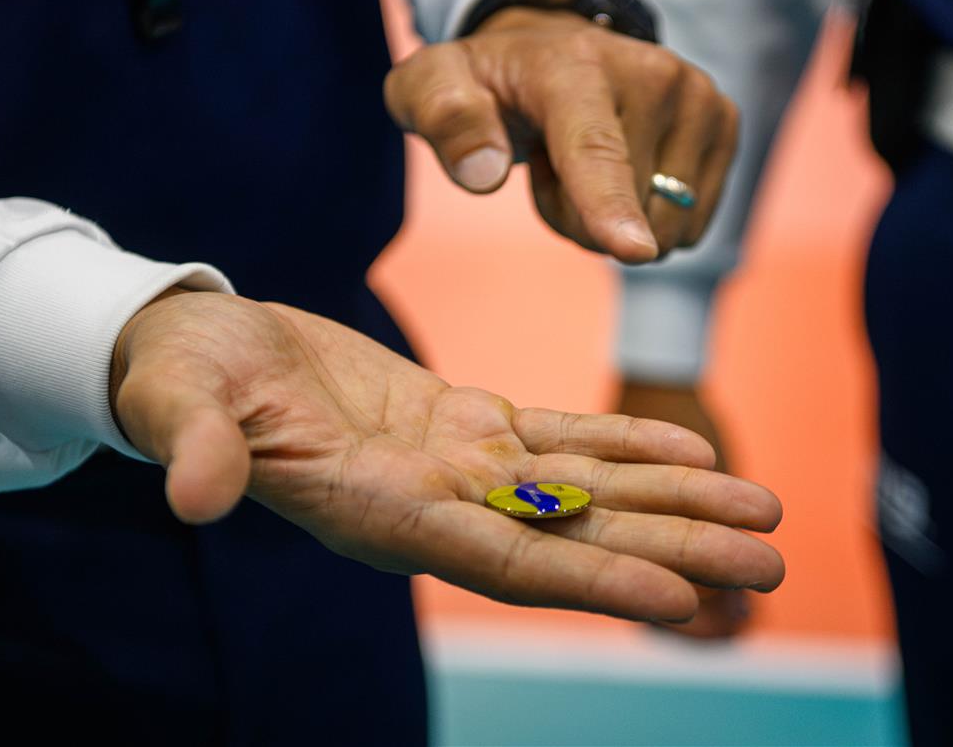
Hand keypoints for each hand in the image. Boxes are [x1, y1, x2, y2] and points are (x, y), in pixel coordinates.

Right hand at [110, 290, 783, 622]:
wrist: (198, 352)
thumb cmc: (179, 380)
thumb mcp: (180, 402)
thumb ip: (199, 448)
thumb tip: (198, 497)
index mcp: (375, 510)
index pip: (497, 560)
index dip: (587, 579)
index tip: (680, 599)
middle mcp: (430, 504)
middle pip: (569, 535)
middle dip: (670, 549)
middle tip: (772, 560)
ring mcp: (452, 465)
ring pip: (582, 490)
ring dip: (672, 500)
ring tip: (761, 509)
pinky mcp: (459, 421)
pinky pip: (557, 438)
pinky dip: (624, 445)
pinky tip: (689, 449)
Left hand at [384, 7, 737, 262]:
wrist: (548, 47)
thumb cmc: (485, 82)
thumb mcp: (429, 88)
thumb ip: (442, 118)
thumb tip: (482, 173)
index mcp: (572, 65)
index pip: (593, 150)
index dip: (608, 205)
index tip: (635, 251)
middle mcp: (650, 72)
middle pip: (624, 214)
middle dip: (577, 217)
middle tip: (549, 164)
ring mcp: (697, 95)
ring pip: (664, 228)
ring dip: (614, 220)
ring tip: (583, 164)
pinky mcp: (724, 122)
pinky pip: (689, 225)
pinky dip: (649, 216)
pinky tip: (622, 168)